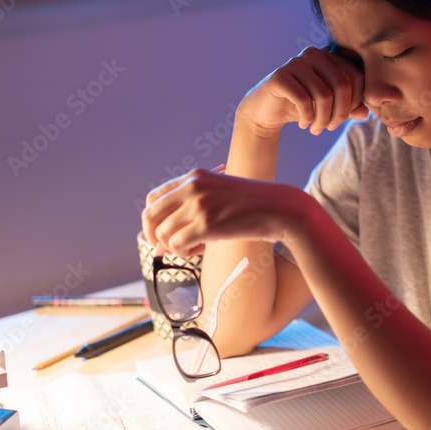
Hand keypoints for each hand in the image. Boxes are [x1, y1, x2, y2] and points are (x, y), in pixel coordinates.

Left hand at [141, 169, 304, 257]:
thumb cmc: (252, 206)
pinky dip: (186, 252)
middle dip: (155, 236)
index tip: (164, 233)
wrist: (280, 208)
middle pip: (150, 216)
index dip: (154, 219)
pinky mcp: (206, 224)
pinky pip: (177, 245)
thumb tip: (162, 236)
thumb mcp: (219, 193)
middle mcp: (192, 187)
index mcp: (194, 177)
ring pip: (162, 234)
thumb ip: (193, 205)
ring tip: (197, 244)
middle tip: (172, 246)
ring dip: (176, 246)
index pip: (154, 198)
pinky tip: (204, 247)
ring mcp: (198, 205)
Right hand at [239, 45, 368, 136]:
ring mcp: (296, 62)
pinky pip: (304, 100)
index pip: (356, 76)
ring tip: (317, 129)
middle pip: (342, 85)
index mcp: (330, 56)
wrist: (267, 110)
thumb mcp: (329, 107)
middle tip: (330, 127)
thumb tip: (365, 112)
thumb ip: (349, 107)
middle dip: (340, 113)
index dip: (355, 102)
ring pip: (324, 95)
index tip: (343, 119)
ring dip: (323, 119)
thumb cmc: (302, 106)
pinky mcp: (280, 76)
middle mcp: (314, 54)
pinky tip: (303, 124)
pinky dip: (307, 118)